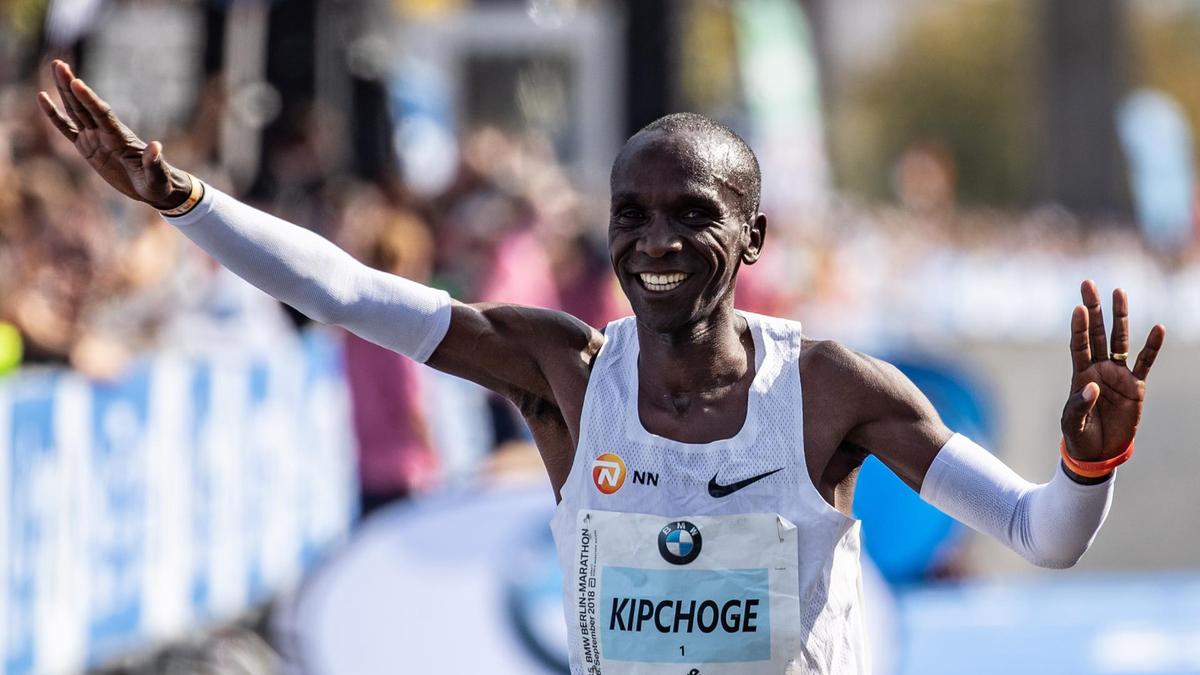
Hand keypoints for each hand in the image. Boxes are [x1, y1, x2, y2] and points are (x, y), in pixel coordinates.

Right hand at [36, 60, 190, 209]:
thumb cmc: (158, 182)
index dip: (90, 99)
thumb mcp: (157, 176)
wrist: (154, 188)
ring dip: (64, 90)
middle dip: (71, 86)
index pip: (102, 114)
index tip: (77, 82)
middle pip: (85, 105)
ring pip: (75, 110)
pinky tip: (43, 98)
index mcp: (121, 138)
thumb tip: (156, 145)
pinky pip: (67, 128)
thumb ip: (154, 162)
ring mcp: (95, 138)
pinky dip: (55, 115)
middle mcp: (106, 133)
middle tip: (58, 64)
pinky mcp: (87, 147)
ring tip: (56, 67)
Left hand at [1061, 280, 1164, 465]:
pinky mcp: (1135, 386)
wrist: (1099, 452)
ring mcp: (1118, 375)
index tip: (1077, 307)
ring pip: (1120, 340)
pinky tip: (1158, 328)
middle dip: (1093, 308)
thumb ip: (1079, 405)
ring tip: (1119, 292)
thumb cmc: (1080, 436)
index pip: (1079, 345)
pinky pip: (1145, 362)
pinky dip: (1152, 346)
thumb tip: (1091, 386)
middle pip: (1096, 332)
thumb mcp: (1073, 423)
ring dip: (1120, 317)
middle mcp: (1098, 368)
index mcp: (1080, 374)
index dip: (1079, 327)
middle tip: (1088, 283)